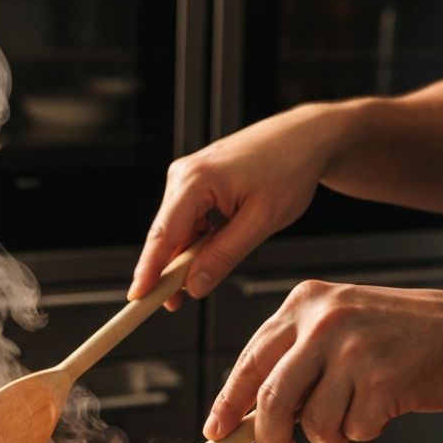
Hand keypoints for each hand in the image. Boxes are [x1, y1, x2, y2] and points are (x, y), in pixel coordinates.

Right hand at [129, 104, 345, 309]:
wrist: (304, 137)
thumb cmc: (289, 169)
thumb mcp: (262, 220)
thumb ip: (224, 256)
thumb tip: (194, 287)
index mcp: (196, 179)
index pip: (163, 234)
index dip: (148, 270)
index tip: (137, 298)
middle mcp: (182, 175)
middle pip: (165, 236)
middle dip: (168, 272)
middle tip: (174, 306)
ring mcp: (186, 178)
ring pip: (177, 232)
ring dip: (188, 256)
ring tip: (219, 261)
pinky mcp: (194, 183)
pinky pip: (188, 222)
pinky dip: (197, 242)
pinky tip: (220, 242)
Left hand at [206, 281, 442, 442]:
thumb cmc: (402, 334)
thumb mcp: (339, 324)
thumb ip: (293, 358)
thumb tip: (246, 412)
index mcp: (304, 303)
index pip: (248, 361)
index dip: (228, 402)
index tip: (216, 430)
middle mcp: (324, 320)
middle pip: (270, 398)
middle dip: (268, 437)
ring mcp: (352, 349)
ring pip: (312, 422)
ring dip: (328, 436)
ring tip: (354, 414)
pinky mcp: (381, 379)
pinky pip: (352, 430)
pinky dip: (363, 431)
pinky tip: (383, 406)